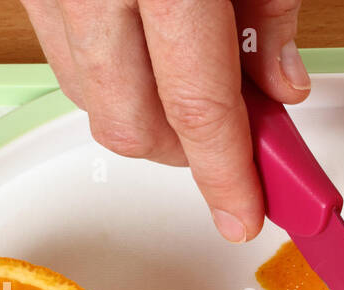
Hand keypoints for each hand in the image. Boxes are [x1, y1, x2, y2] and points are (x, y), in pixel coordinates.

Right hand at [22, 0, 309, 241]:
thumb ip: (269, 13)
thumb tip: (281, 87)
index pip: (197, 109)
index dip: (227, 175)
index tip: (244, 215)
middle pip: (134, 128)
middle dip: (189, 154)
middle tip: (232, 137)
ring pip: (90, 103)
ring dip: (145, 118)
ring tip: (190, 82)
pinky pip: (62, 60)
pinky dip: (107, 77)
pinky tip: (145, 56)